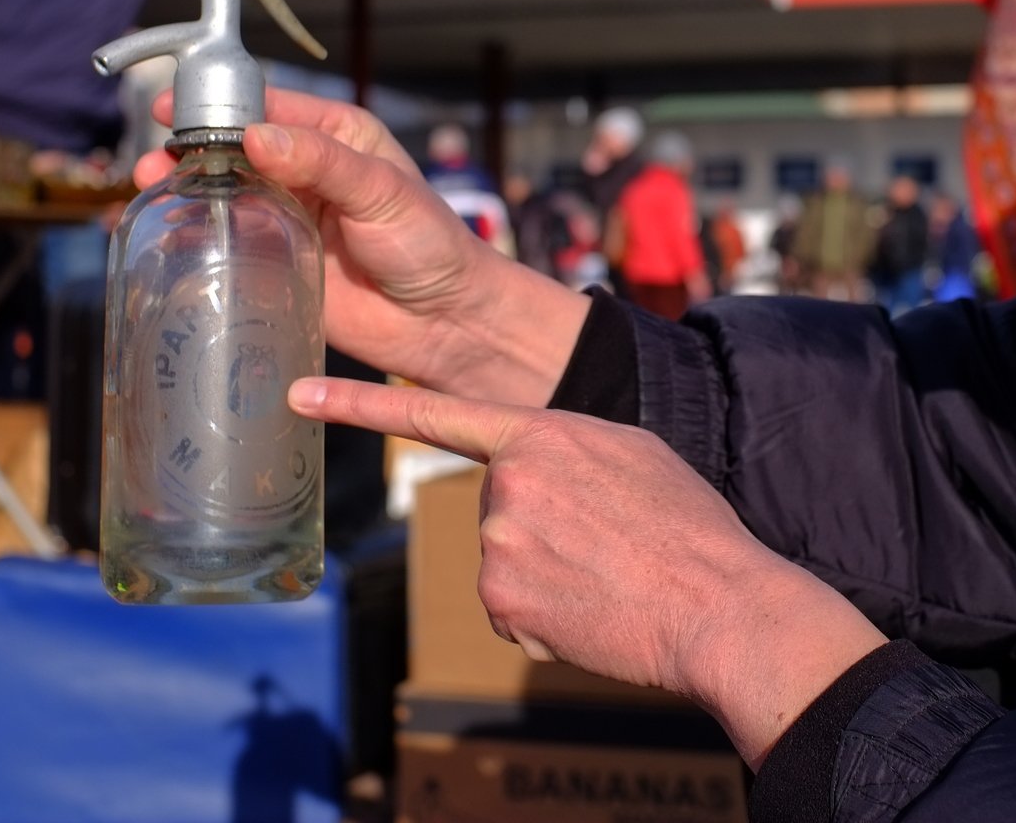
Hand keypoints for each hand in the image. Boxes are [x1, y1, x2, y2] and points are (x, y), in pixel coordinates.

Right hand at [135, 89, 587, 403]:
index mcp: (336, 136)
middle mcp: (306, 172)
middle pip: (233, 149)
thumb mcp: (382, 191)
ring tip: (152, 197)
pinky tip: (169, 241)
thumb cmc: (431, 244)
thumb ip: (322, 161)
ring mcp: (288, 219)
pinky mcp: (277, 265)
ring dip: (186, 194)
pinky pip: (228, 245)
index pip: (266, 107)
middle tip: (157, 164)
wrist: (448, 322)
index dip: (217, 105)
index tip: (174, 109)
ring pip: (223, 195)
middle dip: (190, 152)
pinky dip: (196, 240)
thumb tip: (256, 136)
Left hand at [290, 375, 886, 767]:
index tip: (298, 397)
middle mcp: (507, 482)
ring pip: (503, 562)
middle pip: (496, 505)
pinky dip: (545, 618)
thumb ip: (566, 445)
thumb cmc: (688, 525)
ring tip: (605, 575)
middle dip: (538, 526)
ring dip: (543, 575)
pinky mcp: (501, 601)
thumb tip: (535, 467)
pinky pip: (510, 610)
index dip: (359, 406)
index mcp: (541, 432)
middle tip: (604, 541)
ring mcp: (499, 542)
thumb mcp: (631, 451)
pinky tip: (592, 610)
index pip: (437, 413)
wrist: (718, 602)